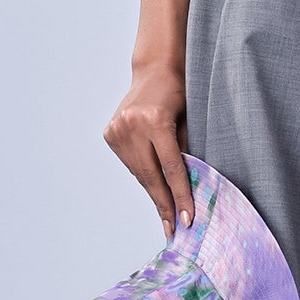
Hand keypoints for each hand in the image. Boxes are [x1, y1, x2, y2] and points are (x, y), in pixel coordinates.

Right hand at [103, 61, 193, 233]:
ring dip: (154, 192)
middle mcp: (133, 126)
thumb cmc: (180, 95)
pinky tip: (154, 186)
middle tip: (174, 229)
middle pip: (152, 175)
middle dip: (165, 204)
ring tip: (166, 213)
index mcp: (156, 121)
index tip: (188, 219)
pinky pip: (131, 164)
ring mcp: (118, 129)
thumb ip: (186, 153)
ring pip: (139, 173)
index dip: (181, 196)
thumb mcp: (190, 121)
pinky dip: (143, 174)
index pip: (172, 168)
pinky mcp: (109, 133)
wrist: (155, 70)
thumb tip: (187, 191)